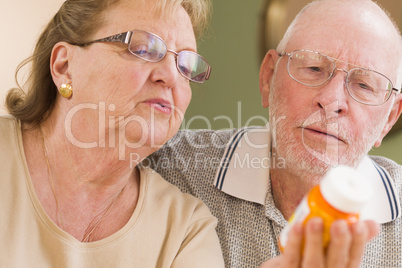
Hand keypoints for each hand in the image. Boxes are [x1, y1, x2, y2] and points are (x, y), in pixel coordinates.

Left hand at [260, 217, 379, 267]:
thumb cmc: (311, 260)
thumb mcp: (334, 253)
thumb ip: (351, 239)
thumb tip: (372, 224)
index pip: (353, 259)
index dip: (358, 243)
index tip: (359, 225)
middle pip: (336, 263)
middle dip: (340, 243)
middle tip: (340, 223)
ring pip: (313, 262)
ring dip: (315, 241)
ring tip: (316, 221)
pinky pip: (291, 258)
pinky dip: (295, 242)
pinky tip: (297, 227)